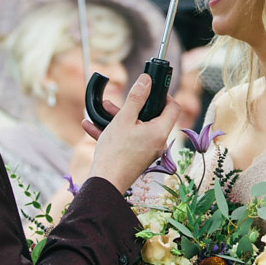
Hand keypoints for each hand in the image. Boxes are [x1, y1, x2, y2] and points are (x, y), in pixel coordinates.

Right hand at [85, 74, 179, 193]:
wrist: (104, 184)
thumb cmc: (115, 152)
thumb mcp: (124, 119)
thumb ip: (136, 98)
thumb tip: (147, 81)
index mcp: (160, 132)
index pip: (173, 107)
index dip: (164, 95)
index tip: (151, 89)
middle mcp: (157, 142)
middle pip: (152, 117)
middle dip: (133, 106)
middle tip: (119, 100)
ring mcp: (147, 151)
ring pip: (137, 128)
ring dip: (120, 118)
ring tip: (102, 111)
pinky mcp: (137, 158)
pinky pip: (129, 140)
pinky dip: (115, 132)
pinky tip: (92, 126)